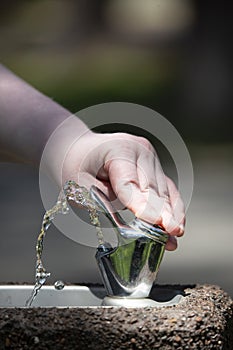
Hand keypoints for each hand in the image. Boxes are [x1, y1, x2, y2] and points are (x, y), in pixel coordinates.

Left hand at [59, 131, 184, 250]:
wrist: (79, 147)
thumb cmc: (75, 165)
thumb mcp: (77, 184)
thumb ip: (100, 202)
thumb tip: (127, 223)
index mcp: (119, 149)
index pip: (130, 183)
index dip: (143, 204)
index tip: (156, 221)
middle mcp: (140, 150)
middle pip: (152, 188)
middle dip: (163, 212)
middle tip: (173, 231)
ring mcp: (150, 157)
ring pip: (164, 189)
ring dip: (171, 213)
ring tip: (177, 233)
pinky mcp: (154, 167)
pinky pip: (166, 188)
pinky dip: (172, 206)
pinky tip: (178, 222)